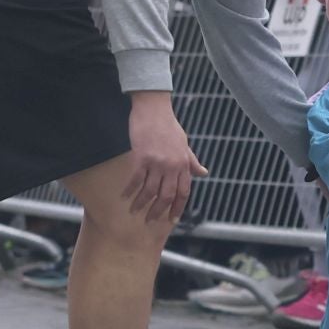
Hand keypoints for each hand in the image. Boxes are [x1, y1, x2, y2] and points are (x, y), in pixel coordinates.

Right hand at [124, 91, 207, 222]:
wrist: (153, 108)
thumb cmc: (169, 125)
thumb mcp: (184, 144)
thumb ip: (192, 161)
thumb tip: (204, 173)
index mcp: (184, 164)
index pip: (184, 192)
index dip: (178, 208)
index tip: (172, 220)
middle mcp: (172, 166)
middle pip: (167, 196)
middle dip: (158, 211)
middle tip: (150, 220)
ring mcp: (157, 162)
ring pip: (150, 191)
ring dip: (142, 204)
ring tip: (134, 211)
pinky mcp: (141, 157)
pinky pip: (136, 179)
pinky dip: (130, 190)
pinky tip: (124, 197)